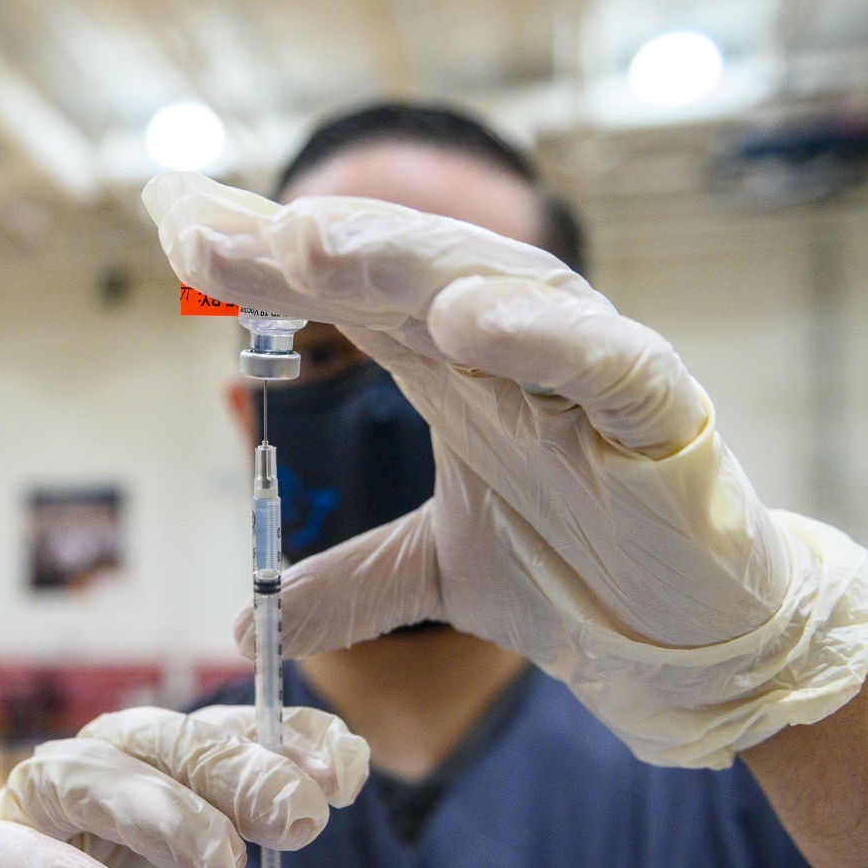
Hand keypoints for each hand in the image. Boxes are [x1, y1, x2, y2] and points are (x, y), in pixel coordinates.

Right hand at [0, 705, 368, 867]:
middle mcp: (88, 795)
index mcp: (158, 798)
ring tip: (220, 864)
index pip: (218, 736)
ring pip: (77, 772)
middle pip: (154, 738)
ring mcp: (19, 830)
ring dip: (157, 808)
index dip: (281, 737)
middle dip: (233, 768)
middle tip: (297, 814)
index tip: (343, 772)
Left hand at [144, 171, 867, 767]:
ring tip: (322, 249)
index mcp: (456, 369)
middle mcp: (514, 351)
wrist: (690, 635)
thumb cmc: (578, 569)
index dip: (267, 266)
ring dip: (410, 263)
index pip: (351, 298)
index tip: (178, 236)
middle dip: (317, 248)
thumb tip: (251, 618)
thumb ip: (349, 585)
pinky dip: (545, 336)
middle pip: (407, 274)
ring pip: (501, 289)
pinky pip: (606, 361)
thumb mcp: (436, 574)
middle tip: (225, 232)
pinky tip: (475, 321)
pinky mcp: (661, 415)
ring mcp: (588, 375)